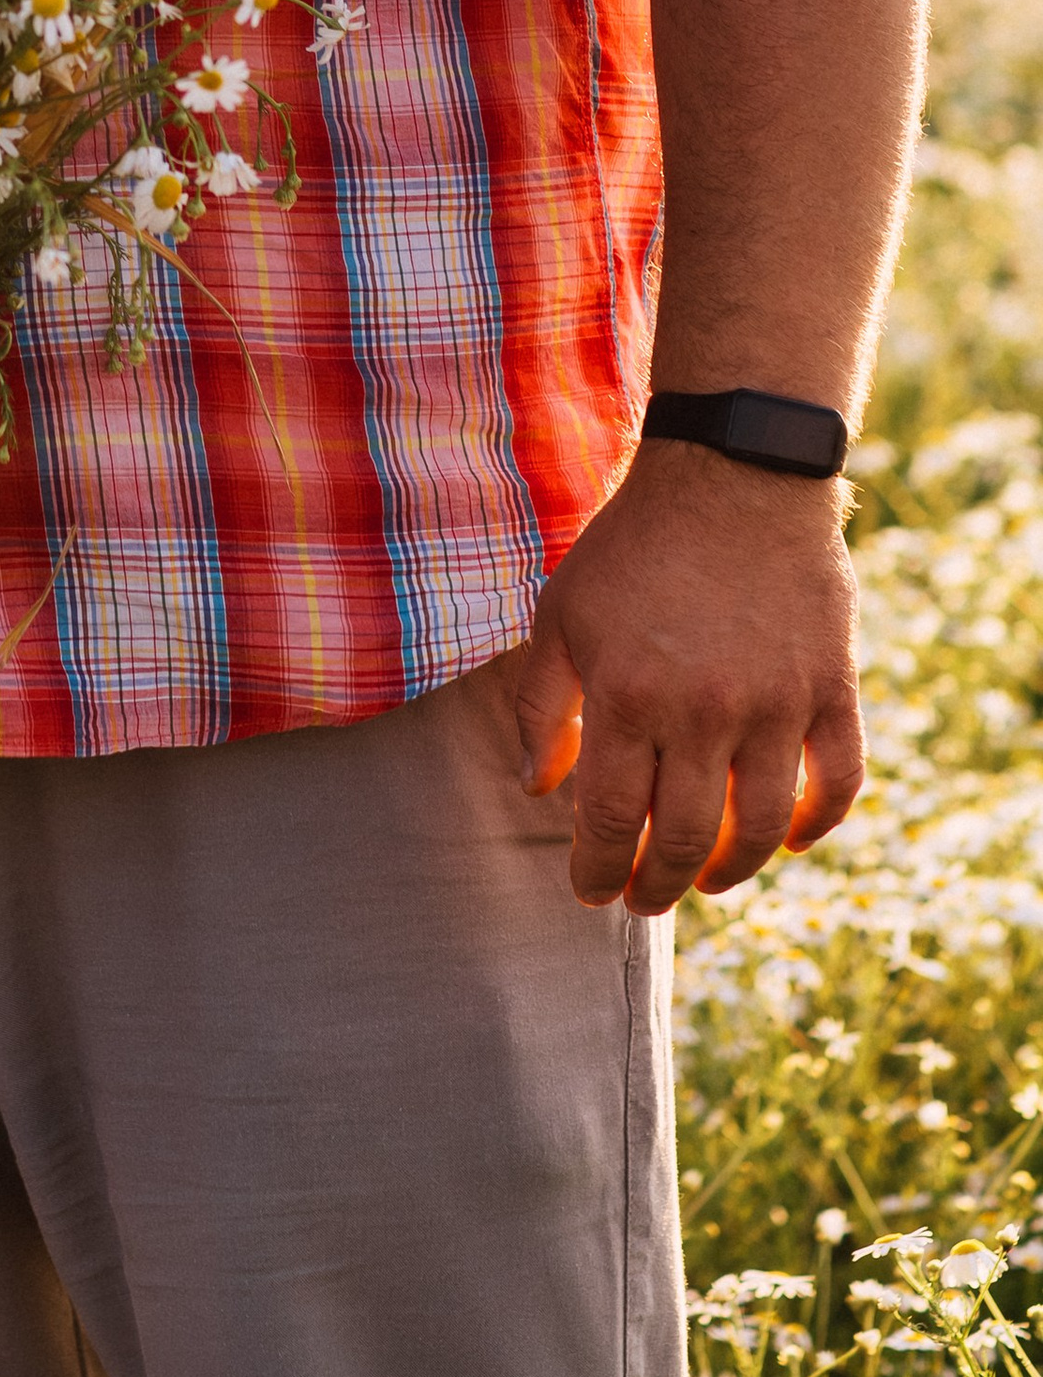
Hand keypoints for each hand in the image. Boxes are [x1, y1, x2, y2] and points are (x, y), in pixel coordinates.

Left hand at [514, 438, 864, 913]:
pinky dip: (817, 825)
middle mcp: (705, 712)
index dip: (599, 869)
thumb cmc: (632, 546)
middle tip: (644, 900)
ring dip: (732, 871)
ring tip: (706, 880)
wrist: (730, 476)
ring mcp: (776, 704)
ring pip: (761, 828)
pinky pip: (839, 783)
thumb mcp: (560, 613)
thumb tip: (537, 787)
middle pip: (687, 839)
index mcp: (629, 696)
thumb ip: (543, 706)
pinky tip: (788, 840)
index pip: (613, 821)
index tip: (591, 893)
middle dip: (658, 886)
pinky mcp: (831, 688)